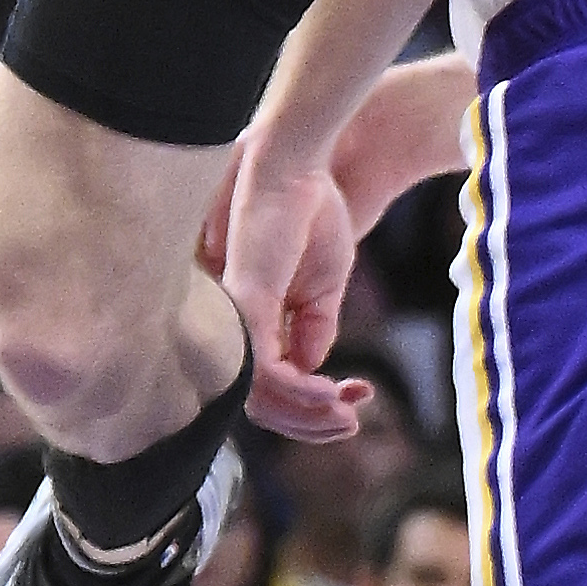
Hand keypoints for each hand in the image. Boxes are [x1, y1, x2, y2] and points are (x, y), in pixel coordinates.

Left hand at [204, 126, 372, 440]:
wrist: (305, 161)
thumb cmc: (310, 209)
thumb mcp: (322, 284)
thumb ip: (313, 329)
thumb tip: (312, 374)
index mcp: (245, 317)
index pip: (264, 382)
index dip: (308, 403)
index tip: (356, 397)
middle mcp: (230, 323)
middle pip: (258, 401)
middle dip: (308, 422)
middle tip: (351, 424)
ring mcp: (233, 317)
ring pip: (259, 397)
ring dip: (308, 414)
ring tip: (348, 414)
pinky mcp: (243, 305)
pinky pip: (264, 371)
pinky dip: (301, 392)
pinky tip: (334, 392)